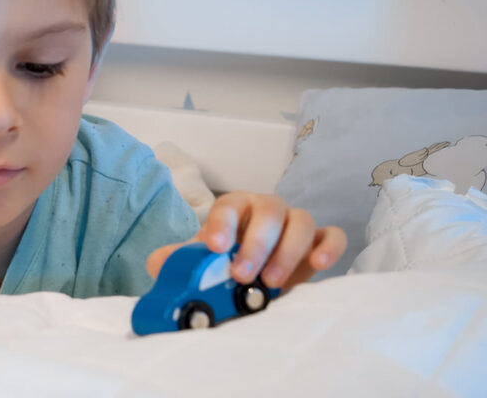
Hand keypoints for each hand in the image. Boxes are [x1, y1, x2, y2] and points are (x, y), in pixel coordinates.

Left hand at [146, 192, 346, 290]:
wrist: (252, 278)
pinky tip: (318, 265)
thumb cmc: (225, 264)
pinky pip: (332, 235)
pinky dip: (329, 247)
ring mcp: (295, 224)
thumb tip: (157, 263)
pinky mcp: (320, 242)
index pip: (228, 205)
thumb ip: (178, 260)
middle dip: (256, 244)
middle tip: (242, 274)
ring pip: (301, 221)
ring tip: (271, 282)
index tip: (215, 247)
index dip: (222, 223)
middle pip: (268, 211)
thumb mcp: (201, 263)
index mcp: (235, 209)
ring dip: (287, 251)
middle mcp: (266, 210)